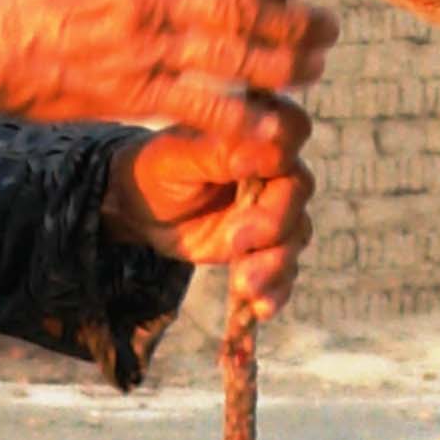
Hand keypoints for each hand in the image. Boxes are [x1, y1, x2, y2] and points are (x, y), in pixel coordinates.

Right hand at [0, 0, 334, 135]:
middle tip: (330, 28)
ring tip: (314, 69)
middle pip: (242, 6)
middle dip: (295, 19)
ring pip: (232, 55)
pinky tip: (274, 125)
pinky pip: (202, 105)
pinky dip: (244, 117)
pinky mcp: (132, 92)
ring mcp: (142, 45)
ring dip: (283, 64)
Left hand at [109, 100, 315, 322]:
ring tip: (243, 285)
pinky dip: (276, 291)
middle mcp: (276, 169)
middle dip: (272, 223)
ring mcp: (276, 209)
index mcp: (257, 132)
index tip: (242, 171)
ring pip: (296, 235)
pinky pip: (285, 270)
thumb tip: (261, 152)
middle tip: (235, 242)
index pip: (292, 131)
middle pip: (298, 191)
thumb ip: (219, 153)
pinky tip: (260, 308)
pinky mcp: (267, 247)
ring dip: (274, 264)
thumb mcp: (177, 158)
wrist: (140, 211)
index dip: (279, 153)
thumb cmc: (157, 170)